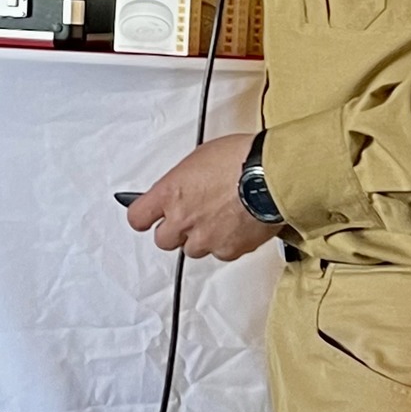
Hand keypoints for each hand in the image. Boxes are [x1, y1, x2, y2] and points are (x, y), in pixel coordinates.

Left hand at [125, 132, 281, 260]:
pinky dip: (226, 243)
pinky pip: (221, 253)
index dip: (145, 217)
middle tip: (191, 217)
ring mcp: (205, 238)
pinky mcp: (228, 250)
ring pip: (193, 250)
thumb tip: (180, 188)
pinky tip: (236, 225)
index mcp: (169, 194)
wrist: (272, 175)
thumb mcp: (199, 158)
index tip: (148, 217)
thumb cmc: (240, 159)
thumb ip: (182, 182)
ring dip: (201, 238)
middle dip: (175, 231)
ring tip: (219, 218)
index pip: (138, 218)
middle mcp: (182, 219)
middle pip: (164, 240)